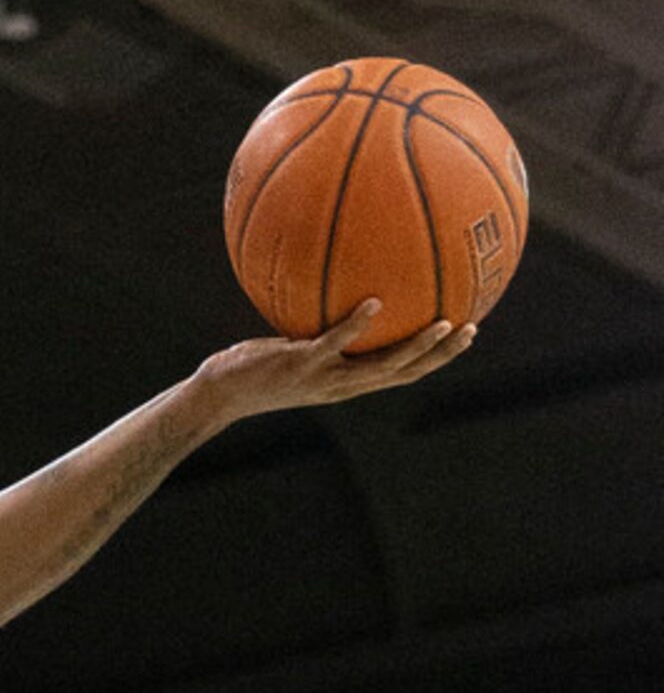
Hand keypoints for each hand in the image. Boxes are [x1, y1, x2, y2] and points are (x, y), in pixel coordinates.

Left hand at [193, 300, 475, 423]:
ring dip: (416, 345)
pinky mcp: (301, 363)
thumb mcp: (295, 351)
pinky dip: (357, 325)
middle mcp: (343, 385)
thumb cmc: (254, 370)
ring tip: (443, 322)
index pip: (402, 372)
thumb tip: (333, 297)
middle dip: (442, 354)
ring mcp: (324, 377)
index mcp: (347, 382)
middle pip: (406, 372)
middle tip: (472, 329)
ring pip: (382, 365)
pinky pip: (336, 342)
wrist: (219, 396)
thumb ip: (320, 334)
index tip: (464, 335)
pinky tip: (375, 302)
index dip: (436, 358)